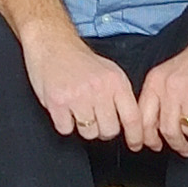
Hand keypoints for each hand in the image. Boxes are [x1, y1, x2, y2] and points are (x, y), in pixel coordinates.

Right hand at [19, 19, 136, 142]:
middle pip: (109, 131)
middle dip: (102, 130)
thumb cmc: (79, 58)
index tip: (135, 144)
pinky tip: (64, 109)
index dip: (136, 136)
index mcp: (115, 82)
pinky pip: (66, 129)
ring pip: (88, 133)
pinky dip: (64, 123)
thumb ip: (120, 95)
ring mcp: (77, 97)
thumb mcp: (109, 71)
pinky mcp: (57, 102)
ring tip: (77, 110)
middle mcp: (99, 90)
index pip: (133, 117)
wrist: (51, 42)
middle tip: (95, 118)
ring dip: (83, 126)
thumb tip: (131, 123)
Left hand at [129, 17, 187, 154]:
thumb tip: (153, 131)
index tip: (156, 147)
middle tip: (184, 148)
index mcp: (156, 82)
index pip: (143, 119)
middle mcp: (171, 86)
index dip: (148, 138)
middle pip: (167, 129)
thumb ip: (160, 98)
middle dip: (177, 143)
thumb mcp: (169, 75)